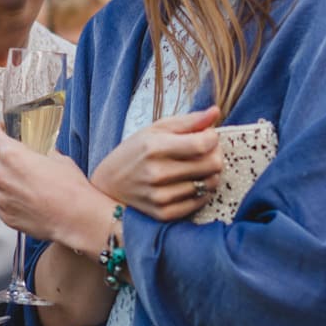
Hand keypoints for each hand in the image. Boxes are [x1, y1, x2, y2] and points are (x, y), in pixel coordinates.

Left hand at [0, 126, 105, 245]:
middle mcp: (2, 176)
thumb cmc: (71, 191)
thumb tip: (45, 155)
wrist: (76, 219)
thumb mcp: (60, 161)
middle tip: (2, 155)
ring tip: (15, 181)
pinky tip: (21, 199)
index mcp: (13, 156)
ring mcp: (2, 198)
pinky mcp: (6, 216)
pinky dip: (6, 200)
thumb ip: (45, 155)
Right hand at [89, 106, 223, 222]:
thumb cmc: (135, 152)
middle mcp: (158, 173)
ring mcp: (161, 196)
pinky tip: (191, 182)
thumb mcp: (156, 129)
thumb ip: (188, 121)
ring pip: (209, 184)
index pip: (203, 144)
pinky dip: (202, 191)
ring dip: (210, 173)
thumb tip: (215, 111)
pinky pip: (200, 202)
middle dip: (215, 154)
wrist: (109, 184)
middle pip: (212, 165)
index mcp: (155, 148)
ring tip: (197, 167)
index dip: (213, 138)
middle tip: (206, 151)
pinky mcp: (164, 213)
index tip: (208, 136)